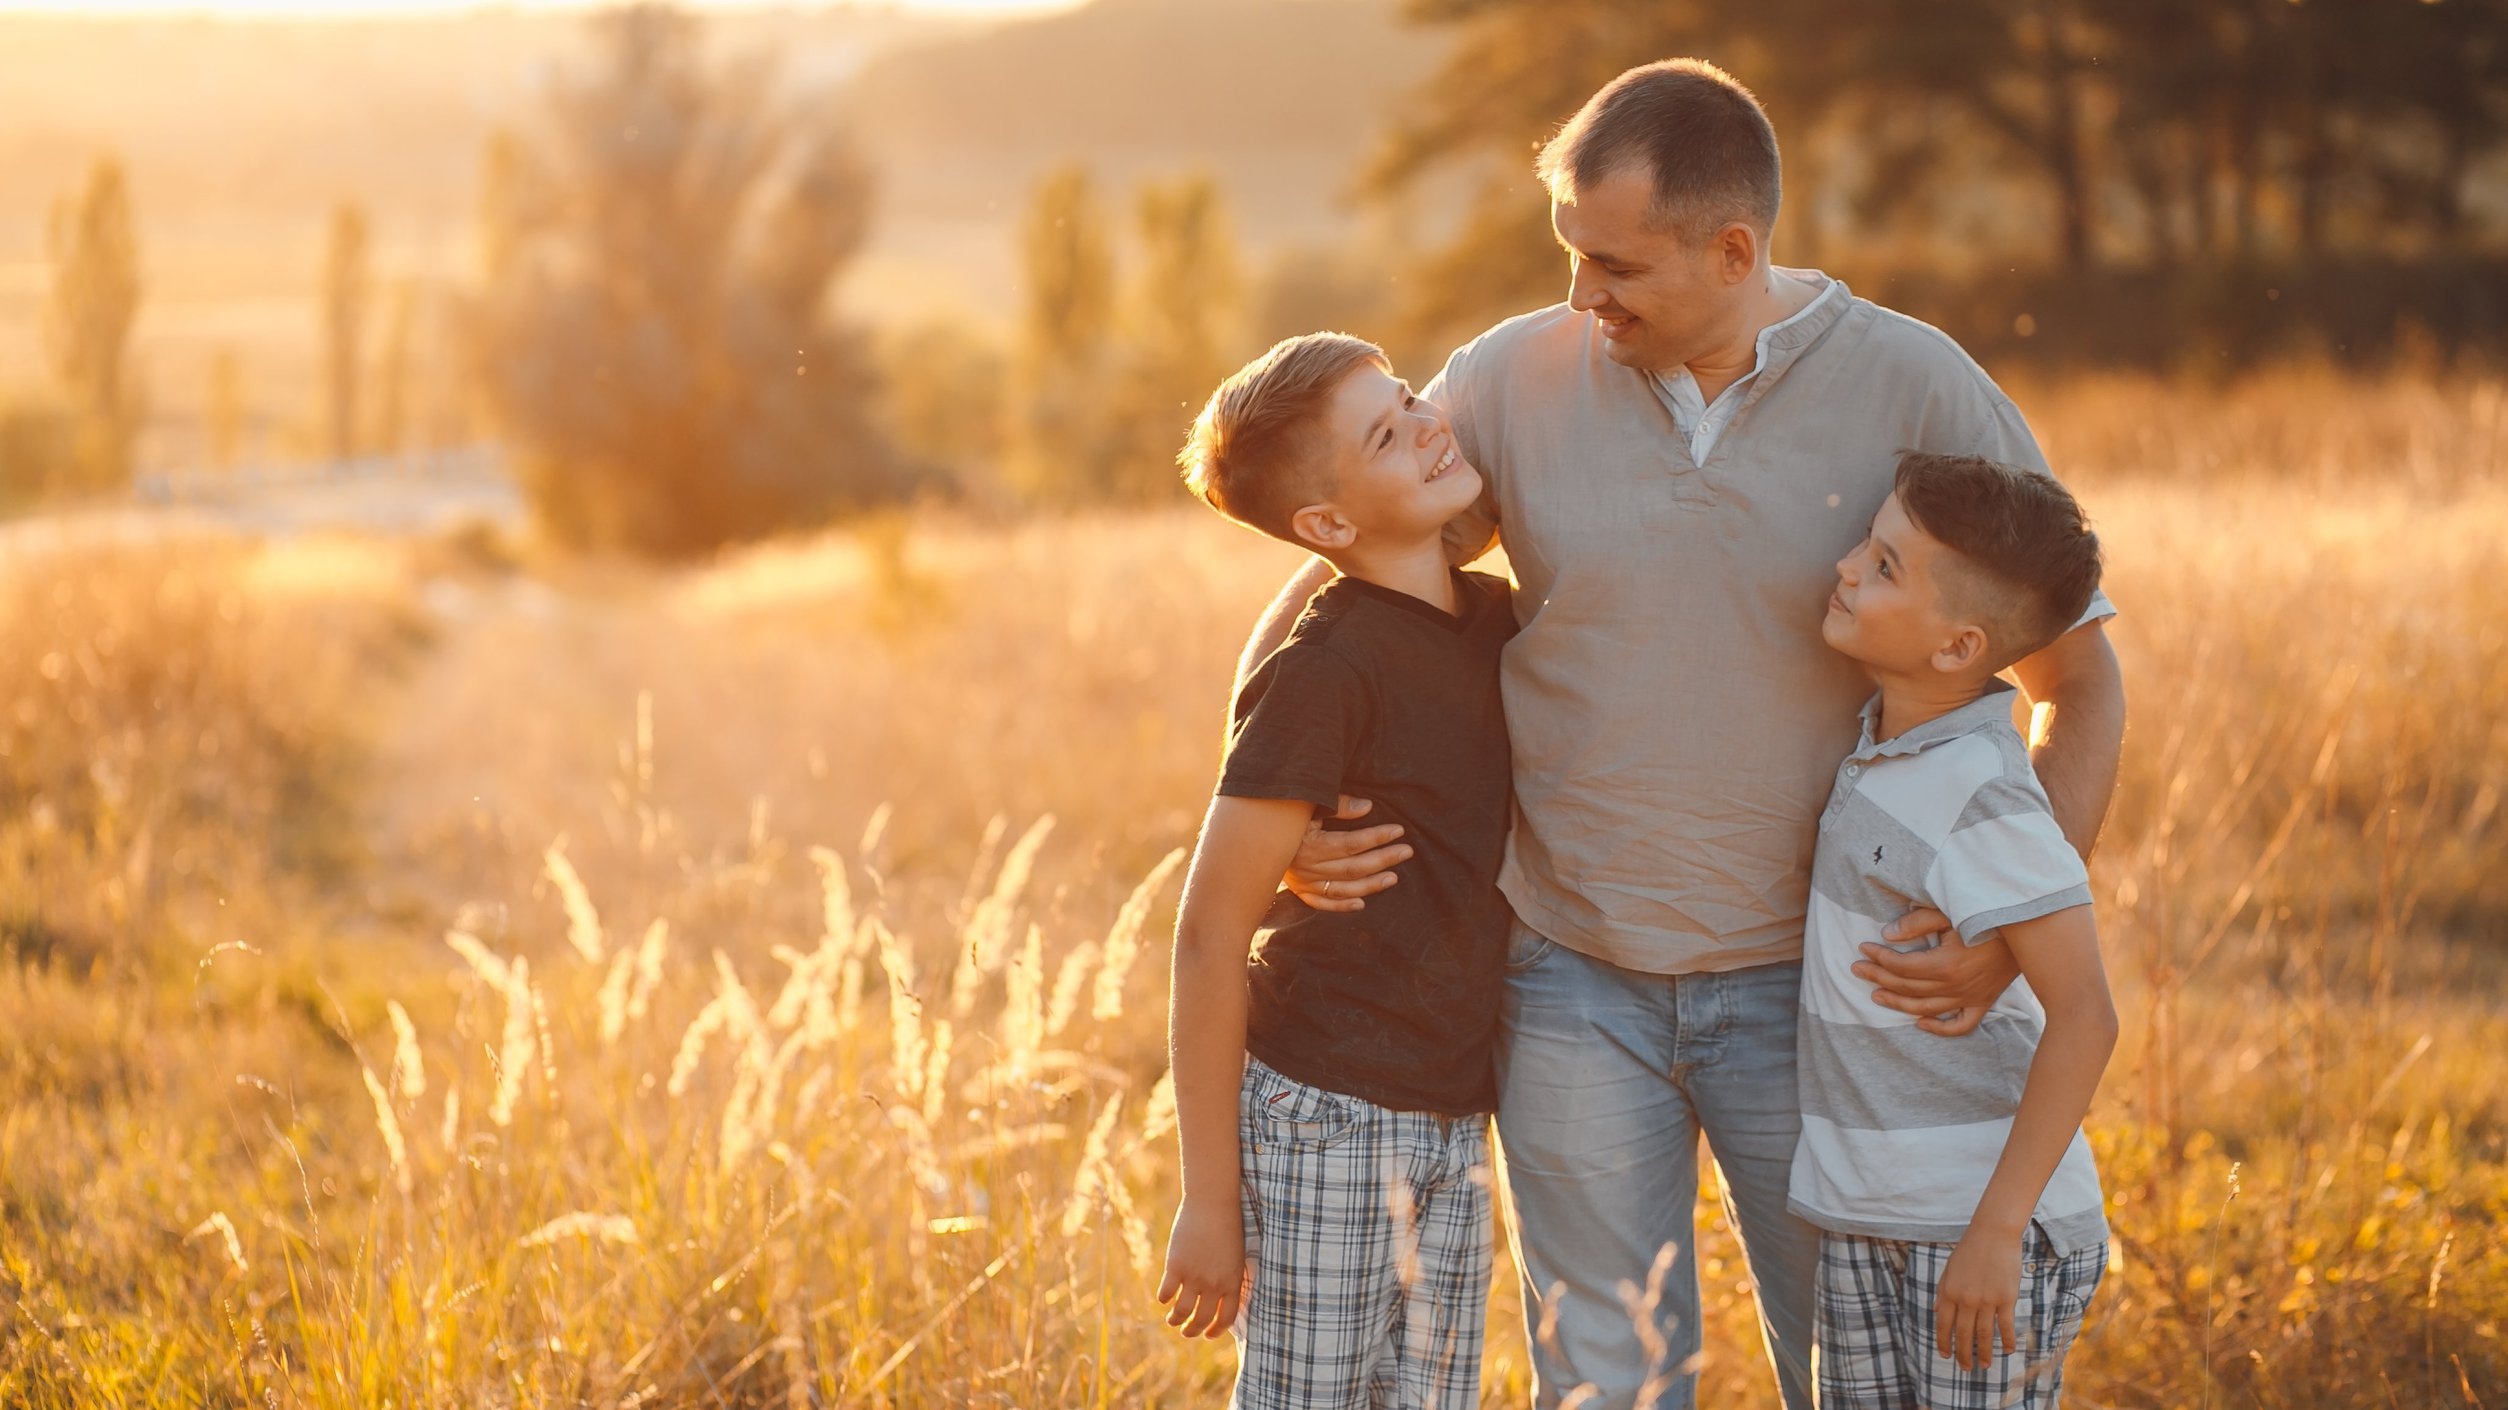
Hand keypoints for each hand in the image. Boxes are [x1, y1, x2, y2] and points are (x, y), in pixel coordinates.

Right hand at [1155, 1199, 1247, 1338]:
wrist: (1213, 1203)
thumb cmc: (1228, 1226)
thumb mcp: (1236, 1256)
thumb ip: (1229, 1278)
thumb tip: (1220, 1299)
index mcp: (1232, 1283)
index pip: (1226, 1319)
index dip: (1216, 1331)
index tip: (1208, 1334)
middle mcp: (1213, 1285)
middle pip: (1202, 1320)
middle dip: (1192, 1331)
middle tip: (1186, 1332)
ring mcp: (1194, 1277)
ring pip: (1181, 1312)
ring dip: (1175, 1320)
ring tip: (1172, 1321)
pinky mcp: (1175, 1266)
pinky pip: (1166, 1293)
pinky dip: (1164, 1299)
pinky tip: (1164, 1298)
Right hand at [1281, 796, 1410, 913]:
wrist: (1249, 836)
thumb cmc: (1284, 814)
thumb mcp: (1307, 804)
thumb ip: (1337, 804)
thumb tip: (1368, 807)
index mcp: (1310, 844)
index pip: (1351, 843)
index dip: (1377, 837)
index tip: (1399, 830)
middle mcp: (1307, 868)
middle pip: (1353, 867)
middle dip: (1383, 859)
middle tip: (1407, 851)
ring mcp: (1303, 883)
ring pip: (1343, 889)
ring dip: (1371, 884)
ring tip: (1394, 876)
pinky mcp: (1299, 891)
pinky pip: (1323, 904)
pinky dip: (1343, 906)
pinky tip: (1363, 904)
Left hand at [1854, 908, 2017, 1036]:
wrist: (2029, 933)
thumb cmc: (1986, 917)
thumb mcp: (1950, 912)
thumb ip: (1918, 923)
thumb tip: (1888, 935)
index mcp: (1945, 964)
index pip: (1901, 966)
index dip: (1878, 958)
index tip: (1863, 949)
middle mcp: (1955, 987)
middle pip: (1907, 987)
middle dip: (1879, 977)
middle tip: (1858, 969)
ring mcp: (1969, 998)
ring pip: (1924, 1009)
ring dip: (1897, 1002)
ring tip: (1876, 995)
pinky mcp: (1982, 1003)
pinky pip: (1959, 1025)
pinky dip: (1939, 1028)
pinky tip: (1920, 1023)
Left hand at [1935, 1226, 2021, 1370]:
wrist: (1992, 1234)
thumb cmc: (1969, 1250)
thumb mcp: (1949, 1269)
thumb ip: (1943, 1292)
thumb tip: (1937, 1311)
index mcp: (1949, 1292)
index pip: (1944, 1324)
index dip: (1944, 1342)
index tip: (1945, 1355)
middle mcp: (1966, 1299)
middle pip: (1964, 1334)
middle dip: (1963, 1354)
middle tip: (1965, 1368)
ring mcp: (1987, 1300)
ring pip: (1984, 1334)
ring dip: (1985, 1353)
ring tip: (1985, 1365)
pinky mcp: (2006, 1298)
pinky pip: (2005, 1325)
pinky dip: (2006, 1340)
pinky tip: (2007, 1351)